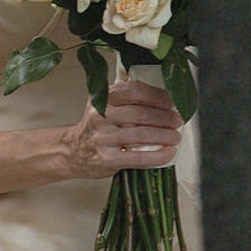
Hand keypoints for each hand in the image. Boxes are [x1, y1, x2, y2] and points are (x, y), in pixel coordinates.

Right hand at [67, 76, 182, 178]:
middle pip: (141, 114)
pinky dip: (158, 155)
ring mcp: (103, 137)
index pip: (134, 91)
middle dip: (165, 118)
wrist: (73, 151)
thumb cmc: (96, 127)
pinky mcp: (107, 158)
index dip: (157, 96)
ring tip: (175, 137)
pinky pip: (138, 157)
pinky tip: (168, 153)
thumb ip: (127, 99)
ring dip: (165, 136)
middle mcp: (101, 115)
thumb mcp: (105, 105)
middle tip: (177, 121)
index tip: (171, 102)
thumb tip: (164, 98)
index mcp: (103, 98)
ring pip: (142, 134)